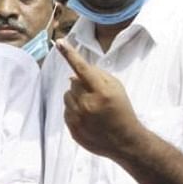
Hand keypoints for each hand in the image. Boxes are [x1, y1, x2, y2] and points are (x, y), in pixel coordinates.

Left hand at [57, 40, 141, 158]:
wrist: (124, 141)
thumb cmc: (122, 110)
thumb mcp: (117, 88)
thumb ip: (97, 76)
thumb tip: (74, 74)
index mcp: (101, 91)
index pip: (82, 68)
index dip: (70, 54)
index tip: (59, 42)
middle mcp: (87, 104)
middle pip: (73, 82)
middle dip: (81, 84)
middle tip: (95, 94)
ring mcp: (78, 118)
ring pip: (67, 96)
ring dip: (76, 97)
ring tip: (92, 107)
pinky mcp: (73, 128)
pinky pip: (66, 111)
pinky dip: (74, 110)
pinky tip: (88, 118)